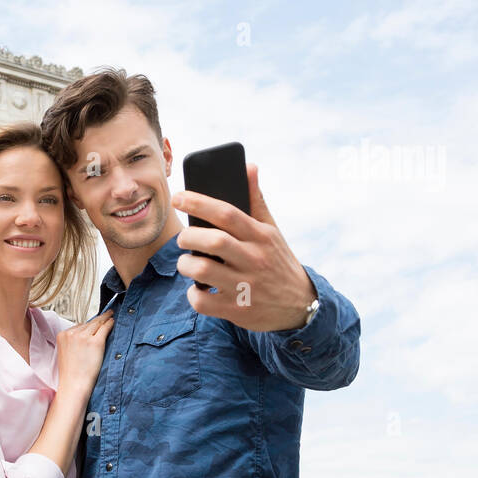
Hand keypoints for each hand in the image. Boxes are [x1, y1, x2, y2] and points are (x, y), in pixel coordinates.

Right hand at [54, 310, 113, 393]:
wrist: (74, 384)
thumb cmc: (71, 373)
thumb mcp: (66, 352)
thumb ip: (73, 341)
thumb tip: (86, 334)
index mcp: (62, 335)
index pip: (79, 325)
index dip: (89, 324)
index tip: (95, 320)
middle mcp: (72, 333)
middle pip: (88, 323)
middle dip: (98, 319)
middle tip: (107, 314)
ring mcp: (84, 337)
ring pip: (96, 323)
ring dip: (105, 319)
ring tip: (111, 315)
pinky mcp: (96, 342)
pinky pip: (104, 328)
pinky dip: (109, 324)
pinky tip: (113, 321)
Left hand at [171, 163, 316, 331]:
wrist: (300, 306)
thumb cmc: (276, 261)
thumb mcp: (272, 231)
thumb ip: (256, 201)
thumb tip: (248, 166)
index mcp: (261, 236)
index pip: (227, 213)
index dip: (199, 202)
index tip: (177, 197)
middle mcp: (254, 260)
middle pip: (213, 241)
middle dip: (188, 236)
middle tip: (183, 238)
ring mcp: (246, 287)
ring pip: (202, 270)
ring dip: (186, 264)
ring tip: (188, 262)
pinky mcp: (237, 310)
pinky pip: (202, 301)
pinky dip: (192, 294)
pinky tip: (197, 288)